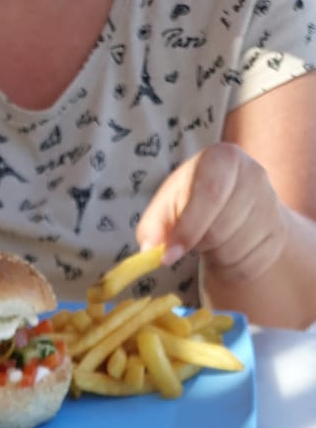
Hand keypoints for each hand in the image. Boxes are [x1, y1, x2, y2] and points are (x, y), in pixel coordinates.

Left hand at [137, 143, 287, 284]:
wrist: (235, 204)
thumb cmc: (193, 200)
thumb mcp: (168, 204)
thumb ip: (154, 225)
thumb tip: (150, 248)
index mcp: (223, 159)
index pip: (210, 195)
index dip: (187, 230)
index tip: (167, 257)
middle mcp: (254, 175)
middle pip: (219, 230)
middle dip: (199, 243)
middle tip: (195, 237)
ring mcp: (271, 205)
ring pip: (233, 252)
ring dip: (213, 257)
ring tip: (212, 241)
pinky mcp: (278, 234)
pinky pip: (247, 266)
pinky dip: (230, 268)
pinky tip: (227, 250)